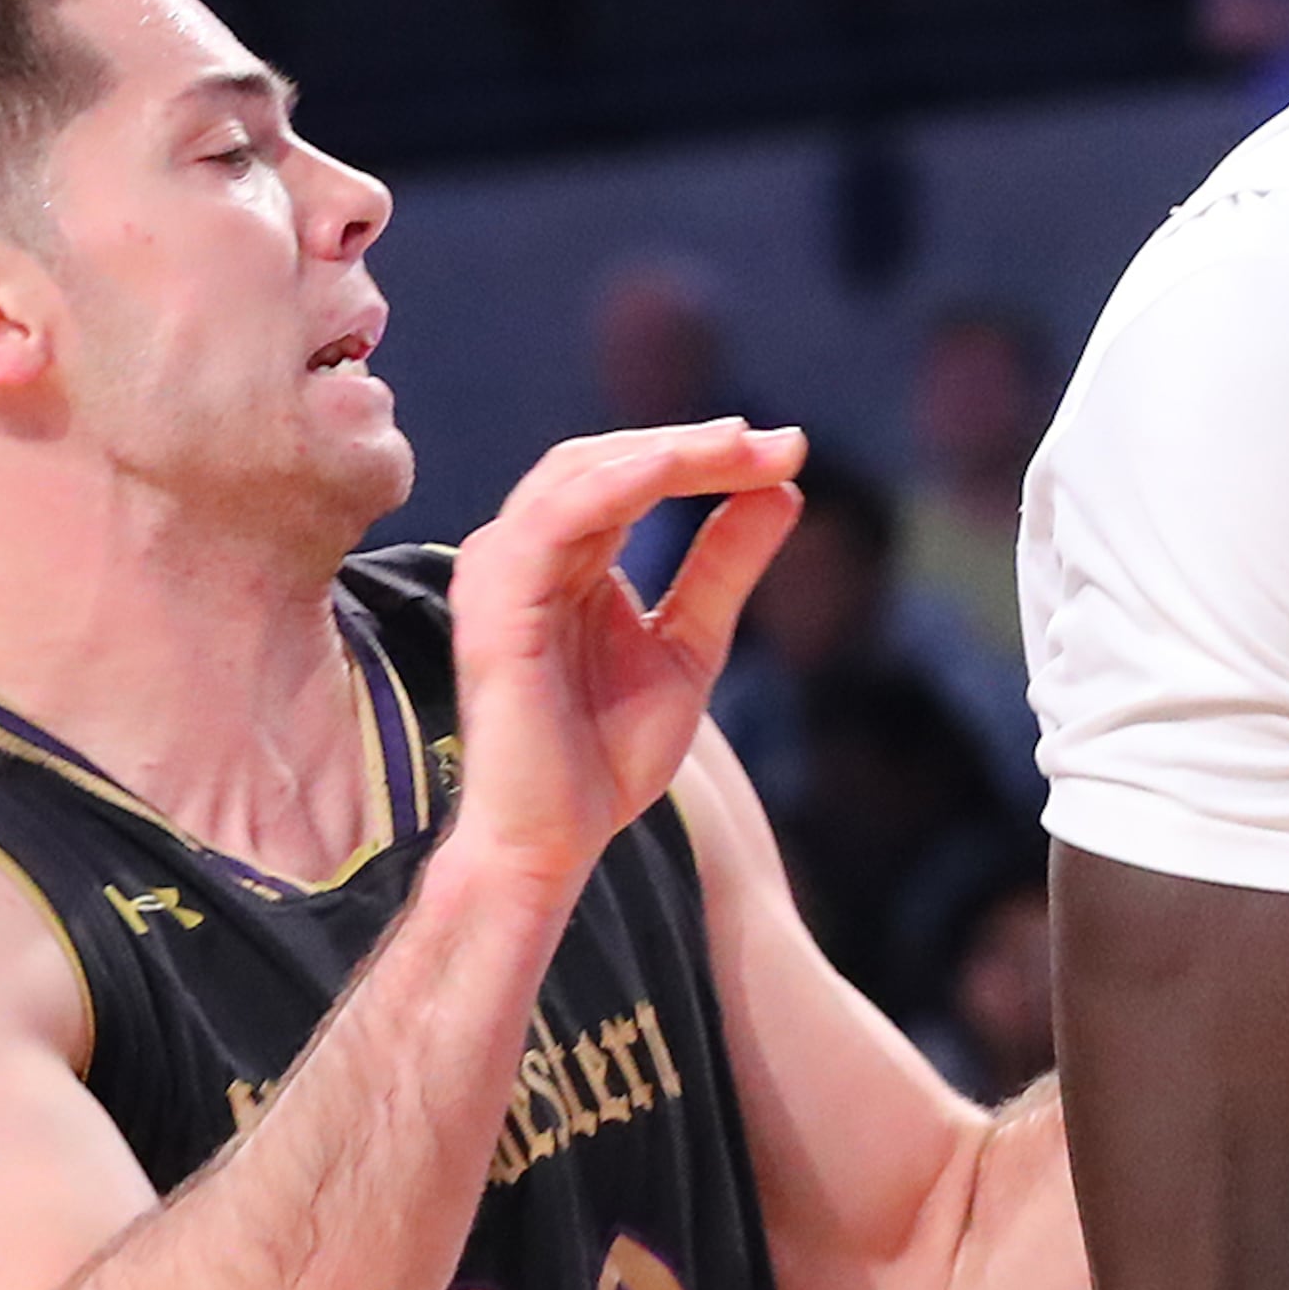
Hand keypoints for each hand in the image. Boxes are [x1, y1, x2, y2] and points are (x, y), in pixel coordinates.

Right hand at [447, 422, 805, 899]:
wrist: (552, 844)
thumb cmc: (604, 757)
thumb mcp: (691, 645)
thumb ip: (724, 567)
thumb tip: (784, 490)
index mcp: (566, 559)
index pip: (632, 475)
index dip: (709, 456)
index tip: (792, 452)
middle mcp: (525, 553)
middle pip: (608, 460)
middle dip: (699, 445)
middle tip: (784, 444)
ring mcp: (501, 573)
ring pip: (581, 474)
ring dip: (668, 452)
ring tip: (743, 446)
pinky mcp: (496, 605)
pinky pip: (553, 520)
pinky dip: (617, 485)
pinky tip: (675, 470)